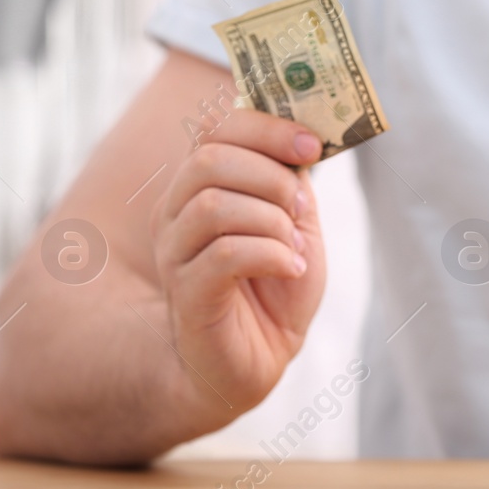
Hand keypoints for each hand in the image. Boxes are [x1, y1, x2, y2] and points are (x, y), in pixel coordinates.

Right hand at [150, 111, 325, 419]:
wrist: (255, 359)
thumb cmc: (273, 287)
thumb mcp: (294, 223)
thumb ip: (292, 181)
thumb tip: (303, 138)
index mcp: (199, 187)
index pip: (216, 129)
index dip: (267, 128)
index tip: (312, 146)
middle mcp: (176, 214)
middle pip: (209, 160)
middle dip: (271, 178)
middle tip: (300, 211)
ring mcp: (176, 255)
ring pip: (214, 206)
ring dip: (272, 222)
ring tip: (293, 249)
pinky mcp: (187, 294)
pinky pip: (226, 254)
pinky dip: (272, 255)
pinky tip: (290, 269)